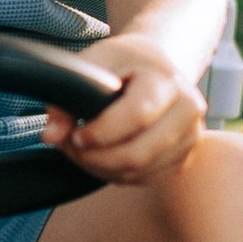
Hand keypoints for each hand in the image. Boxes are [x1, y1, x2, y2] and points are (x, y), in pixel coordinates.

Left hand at [43, 32, 202, 183]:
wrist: (159, 65)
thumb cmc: (124, 62)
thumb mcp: (93, 63)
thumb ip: (67, 96)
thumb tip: (50, 136)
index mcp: (167, 79)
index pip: (137, 116)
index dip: (100, 133)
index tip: (74, 135)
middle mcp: (188, 108)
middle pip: (138, 154)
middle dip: (95, 159)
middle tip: (71, 147)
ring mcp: (191, 135)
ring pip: (139, 172)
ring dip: (101, 169)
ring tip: (81, 151)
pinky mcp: (186, 155)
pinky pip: (146, 179)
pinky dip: (117, 175)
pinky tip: (102, 157)